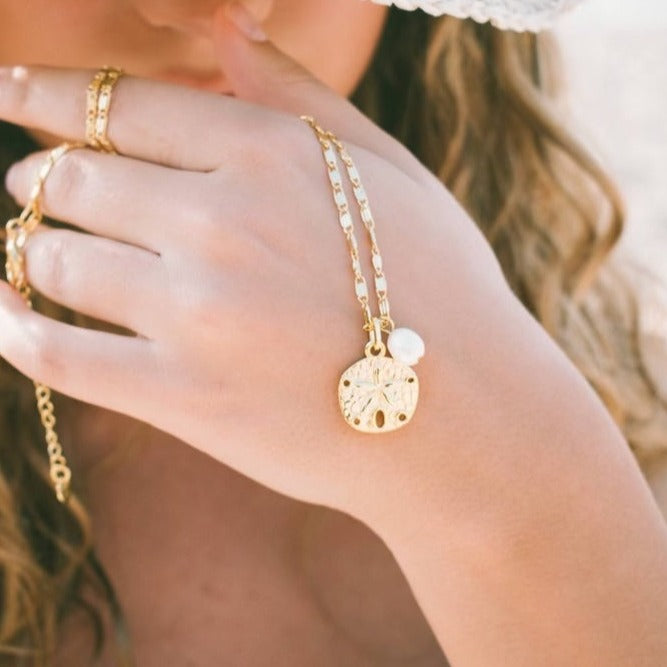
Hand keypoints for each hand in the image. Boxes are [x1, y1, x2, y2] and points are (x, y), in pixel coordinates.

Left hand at [0, 7, 507, 520]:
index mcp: (270, 156)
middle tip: (33, 183)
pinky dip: (9, 325)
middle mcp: (220, 224)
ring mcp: (194, 315)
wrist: (464, 420)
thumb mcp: (392, 175)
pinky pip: (51, 351)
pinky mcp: (179, 398)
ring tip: (34, 250)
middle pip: (74, 177)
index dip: (48, 94)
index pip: (121, 106)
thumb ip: (303, 98)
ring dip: (30, 246)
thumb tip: (228, 33)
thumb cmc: (443, 293)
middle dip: (42, 175)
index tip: (9, 92)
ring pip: (53, 258)